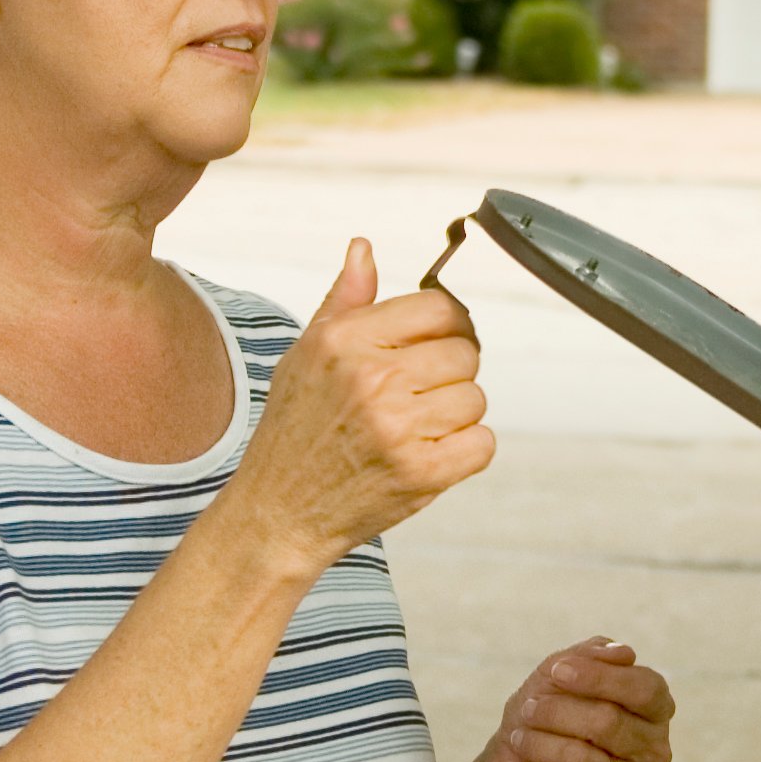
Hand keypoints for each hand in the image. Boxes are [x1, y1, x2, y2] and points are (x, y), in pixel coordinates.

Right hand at [229, 238, 492, 571]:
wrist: (279, 512)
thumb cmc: (293, 433)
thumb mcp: (306, 355)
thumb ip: (344, 301)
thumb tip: (364, 249)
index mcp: (345, 341)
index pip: (440, 309)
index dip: (448, 326)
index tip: (437, 343)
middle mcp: (372, 378)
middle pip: (465, 353)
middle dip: (448, 375)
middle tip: (415, 398)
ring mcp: (398, 427)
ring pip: (476, 399)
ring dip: (455, 416)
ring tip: (414, 430)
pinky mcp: (421, 473)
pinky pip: (482, 443)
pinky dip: (465, 452)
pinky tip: (427, 455)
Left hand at [474, 639, 674, 761]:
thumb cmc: (542, 718)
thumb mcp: (556, 675)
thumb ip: (590, 656)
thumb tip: (625, 653)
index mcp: (655, 711)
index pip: (646, 689)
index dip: (599, 677)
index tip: (556, 672)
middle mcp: (657, 752)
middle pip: (610, 723)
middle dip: (556, 713)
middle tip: (526, 711)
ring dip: (542, 746)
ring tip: (522, 741)